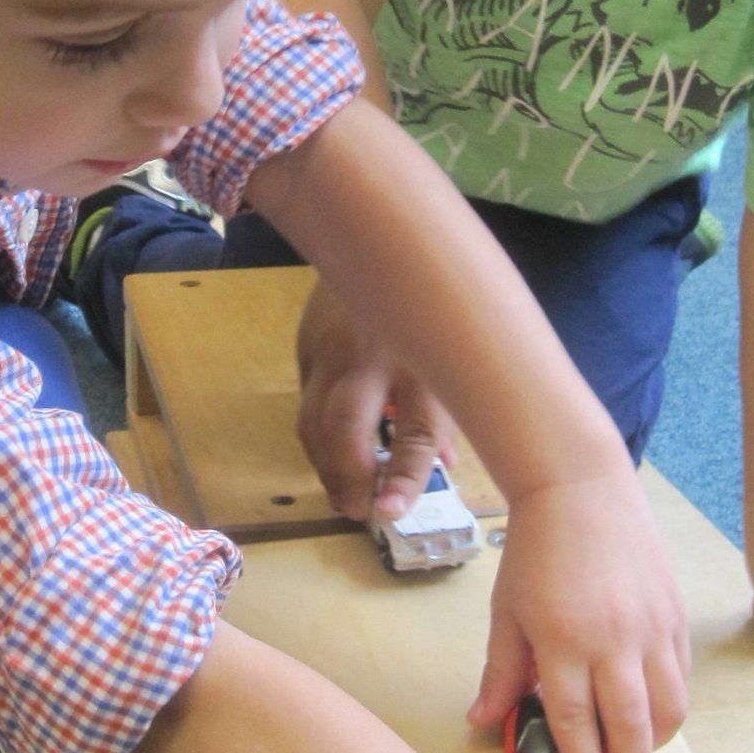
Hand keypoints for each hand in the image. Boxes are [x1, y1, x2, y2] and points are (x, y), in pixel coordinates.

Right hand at [295, 277, 456, 522]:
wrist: (375, 241)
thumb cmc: (426, 307)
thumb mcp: (449, 355)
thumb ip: (444, 412)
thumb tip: (444, 468)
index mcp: (422, 360)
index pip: (416, 430)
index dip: (405, 476)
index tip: (390, 511)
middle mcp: (371, 355)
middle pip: (345, 426)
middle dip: (347, 477)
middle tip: (358, 511)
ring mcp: (329, 350)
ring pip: (313, 422)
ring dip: (326, 468)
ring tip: (345, 498)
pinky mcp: (304, 348)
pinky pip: (305, 404)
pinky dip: (316, 439)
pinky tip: (331, 459)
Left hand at [468, 474, 689, 752]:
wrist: (581, 489)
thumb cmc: (536, 550)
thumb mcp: (507, 612)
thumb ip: (501, 672)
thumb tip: (482, 721)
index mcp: (563, 641)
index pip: (576, 722)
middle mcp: (614, 639)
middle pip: (631, 727)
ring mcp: (651, 627)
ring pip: (668, 708)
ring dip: (654, 744)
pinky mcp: (674, 615)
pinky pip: (680, 676)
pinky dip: (670, 704)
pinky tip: (651, 714)